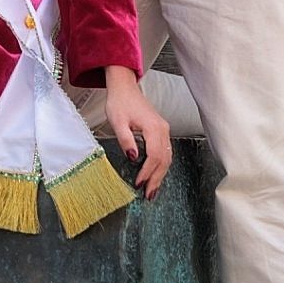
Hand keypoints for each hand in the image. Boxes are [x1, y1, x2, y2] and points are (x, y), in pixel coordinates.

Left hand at [102, 65, 171, 198]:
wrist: (124, 87)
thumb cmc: (119, 102)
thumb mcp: (117, 121)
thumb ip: (125, 139)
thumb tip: (133, 158)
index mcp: (153, 127)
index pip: (154, 155)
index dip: (147, 172)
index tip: (139, 183)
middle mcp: (163, 129)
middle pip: (164, 159)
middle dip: (156, 179)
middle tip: (148, 195)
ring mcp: (164, 130)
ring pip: (166, 157)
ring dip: (160, 175)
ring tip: (152, 190)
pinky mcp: (161, 131)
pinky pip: (164, 152)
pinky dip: (160, 166)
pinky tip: (154, 175)